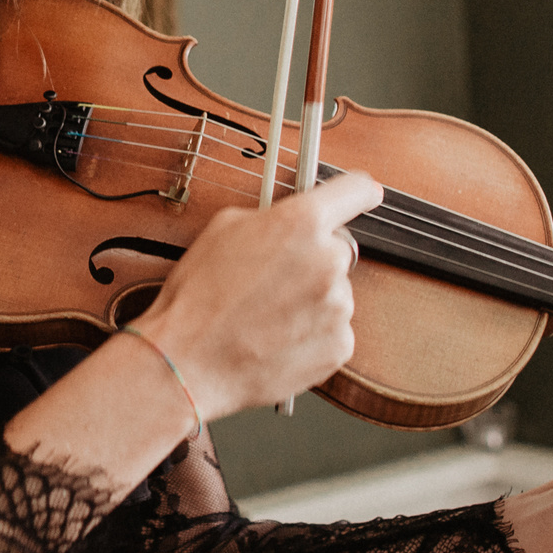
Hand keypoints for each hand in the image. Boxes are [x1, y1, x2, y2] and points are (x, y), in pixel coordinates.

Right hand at [135, 171, 382, 419]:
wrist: (188, 362)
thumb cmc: (198, 297)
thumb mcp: (223, 229)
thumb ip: (270, 217)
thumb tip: (288, 218)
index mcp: (301, 222)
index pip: (355, 190)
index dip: (358, 191)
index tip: (364, 194)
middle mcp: (328, 260)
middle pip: (337, 249)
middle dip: (312, 259)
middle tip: (274, 280)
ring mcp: (339, 306)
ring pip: (335, 293)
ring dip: (311, 300)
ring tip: (267, 316)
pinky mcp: (340, 345)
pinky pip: (334, 330)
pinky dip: (312, 334)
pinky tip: (277, 338)